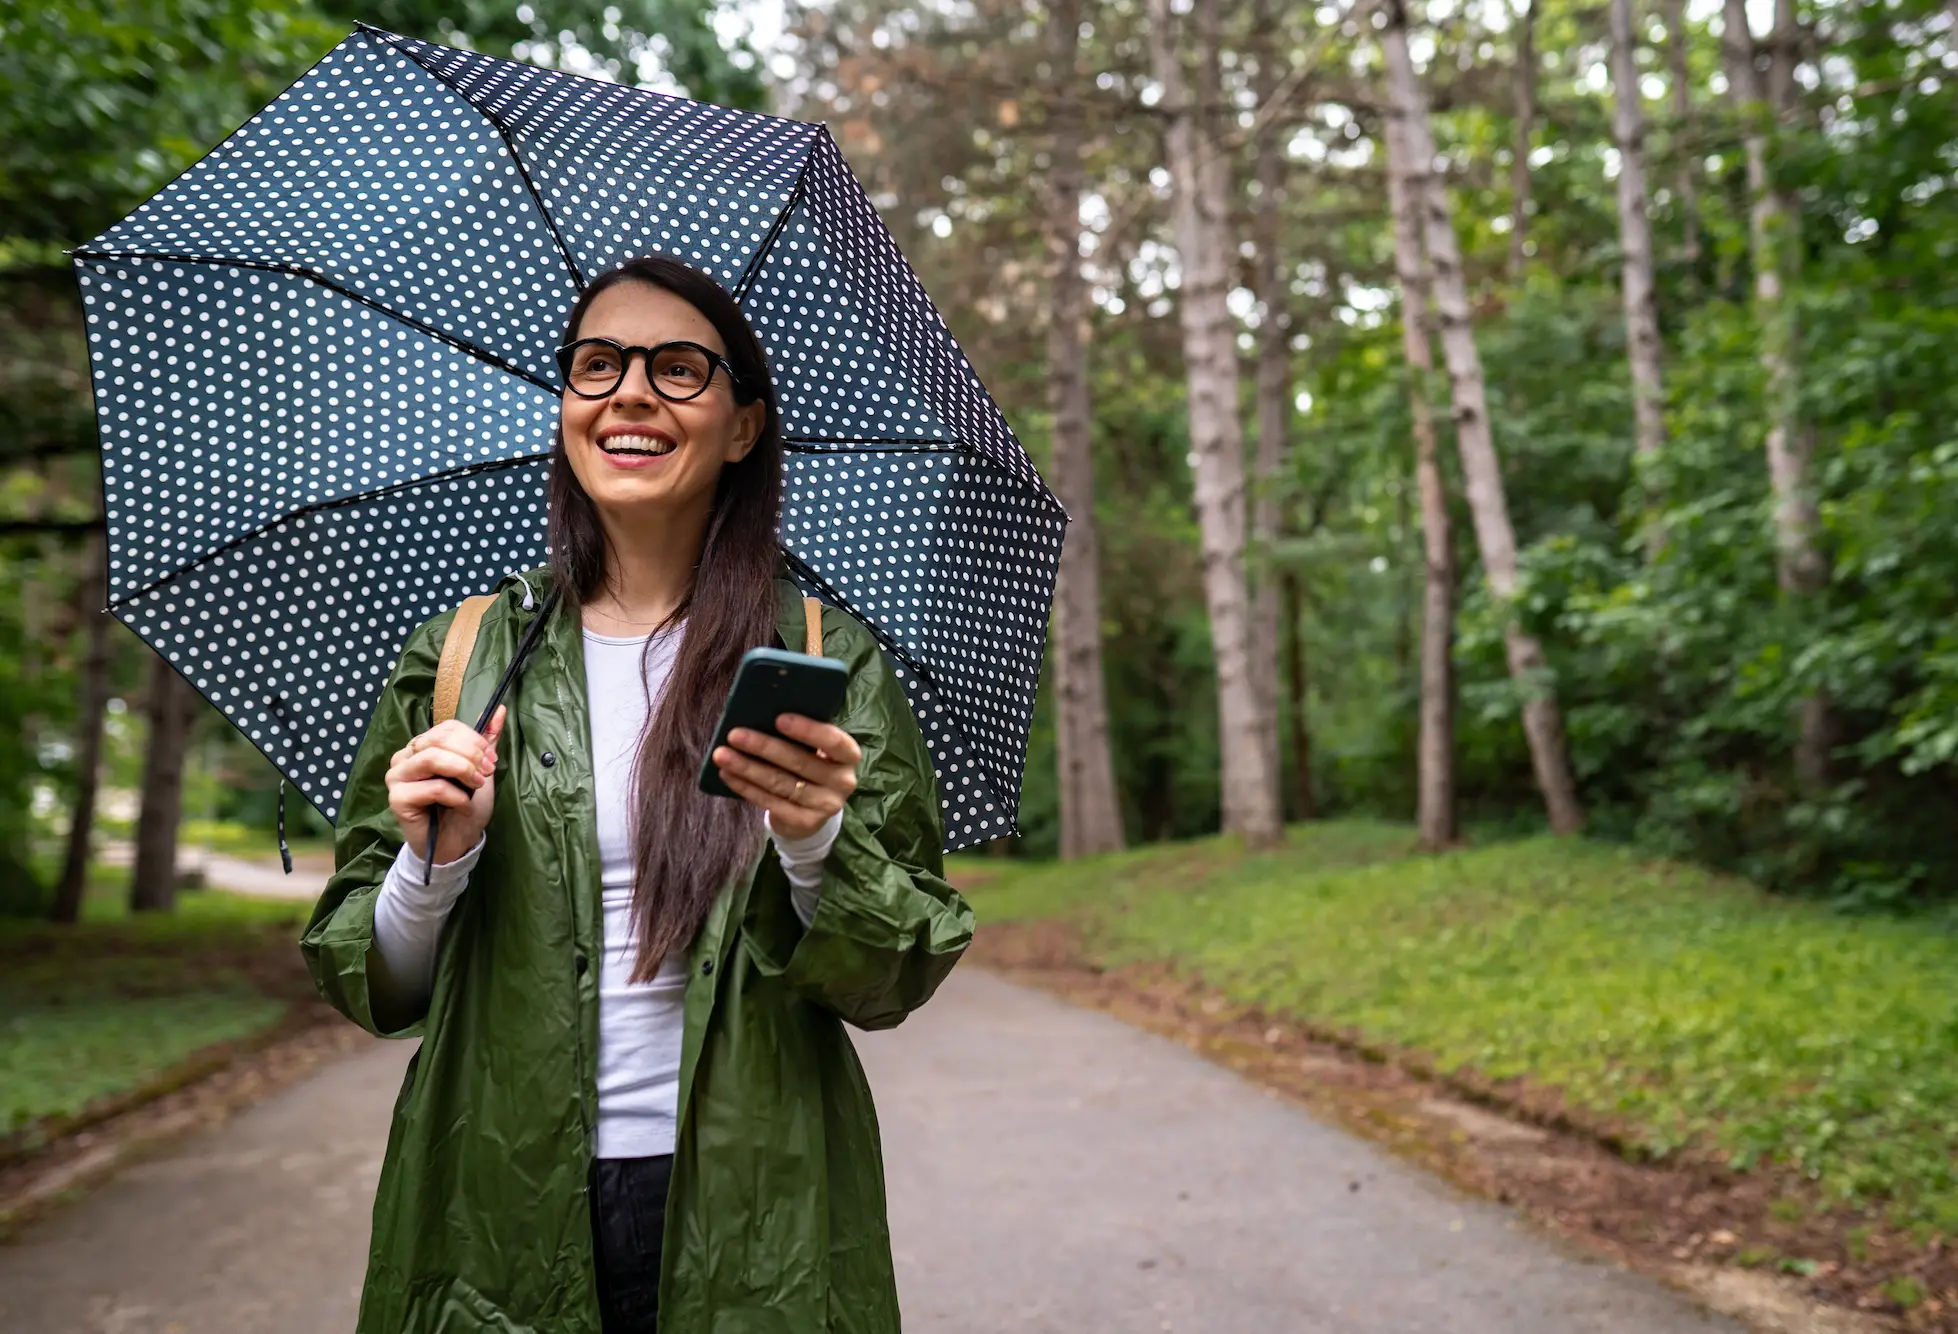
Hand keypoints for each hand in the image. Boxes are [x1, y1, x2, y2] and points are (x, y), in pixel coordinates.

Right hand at [386, 707, 504, 864]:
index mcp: (422, 745)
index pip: (446, 728)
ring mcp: (397, 776)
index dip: (473, 740)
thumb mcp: (480, 770)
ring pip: (432, 758)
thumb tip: (500, 709)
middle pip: (439, 740)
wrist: (456, 842)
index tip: (491, 760)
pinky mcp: (397, 798)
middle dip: (470, 755)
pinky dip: (456, 795)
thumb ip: (487, 741)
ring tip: (476, 786)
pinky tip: (462, 805)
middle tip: (487, 773)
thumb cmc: (464, 805)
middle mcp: (405, 756)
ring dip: (462, 771)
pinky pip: (432, 787)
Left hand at [713, 714, 862, 840]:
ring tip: (722, 755)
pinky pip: (771, 802)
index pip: (833, 741)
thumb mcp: (814, 748)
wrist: (813, 809)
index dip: (807, 730)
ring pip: (780, 783)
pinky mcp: (805, 822)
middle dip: (764, 747)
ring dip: (747, 768)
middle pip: (799, 762)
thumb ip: (799, 734)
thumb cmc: (810, 765)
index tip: (779, 719)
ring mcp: (825, 805)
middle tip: (734, 735)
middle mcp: (843, 781)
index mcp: (848, 755)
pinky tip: (728, 775)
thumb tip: (760, 713)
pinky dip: (746, 787)